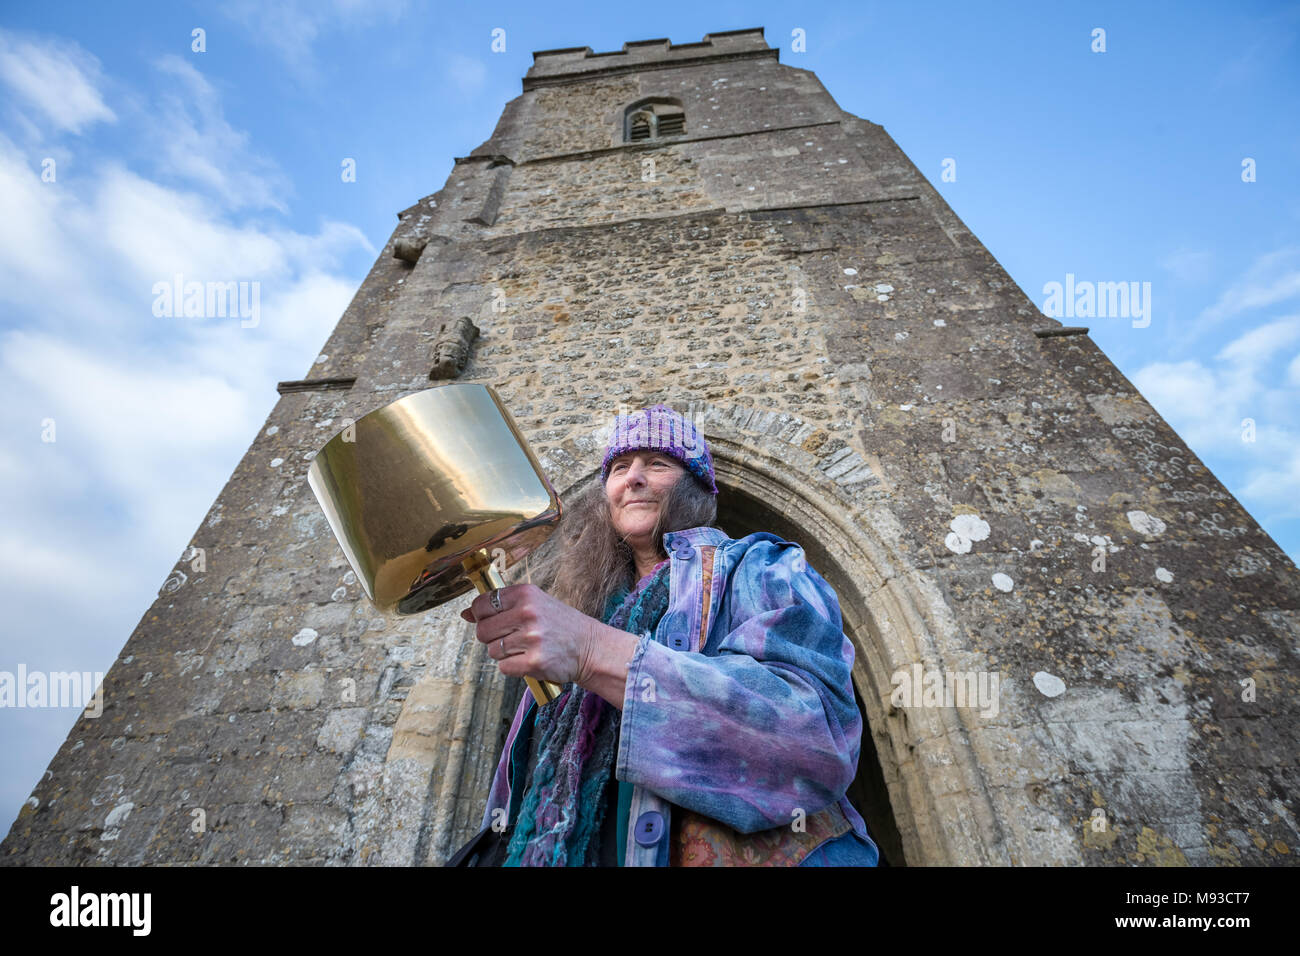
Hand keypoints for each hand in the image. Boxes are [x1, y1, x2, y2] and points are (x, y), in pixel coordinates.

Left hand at [461, 583, 602, 686]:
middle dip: (492, 637)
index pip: (482, 604)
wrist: (589, 646)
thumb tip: (465, 613)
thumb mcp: (533, 604)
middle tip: (513, 637)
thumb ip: (500, 607)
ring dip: (505, 653)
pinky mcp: (534, 661)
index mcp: (525, 594)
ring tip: (525, 648)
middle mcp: (527, 613)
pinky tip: (529, 659)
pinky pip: (504, 668)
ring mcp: (531, 638)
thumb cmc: (558, 624)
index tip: (493, 620)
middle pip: (482, 630)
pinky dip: (513, 667)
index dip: (482, 616)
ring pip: (493, 650)